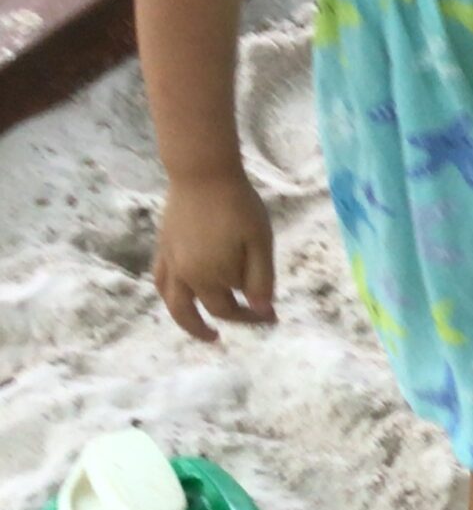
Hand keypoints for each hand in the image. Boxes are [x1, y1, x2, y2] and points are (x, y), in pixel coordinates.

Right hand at [155, 169, 275, 340]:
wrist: (202, 174)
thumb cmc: (238, 207)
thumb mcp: (260, 243)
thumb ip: (260, 279)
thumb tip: (262, 310)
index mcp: (209, 277)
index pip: (229, 310)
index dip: (252, 318)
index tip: (273, 317)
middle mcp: (184, 275)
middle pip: (197, 312)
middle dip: (217, 324)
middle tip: (228, 335)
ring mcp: (169, 261)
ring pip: (171, 301)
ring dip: (185, 319)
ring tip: (200, 328)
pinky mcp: (163, 247)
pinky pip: (161, 280)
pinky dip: (170, 294)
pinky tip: (180, 293)